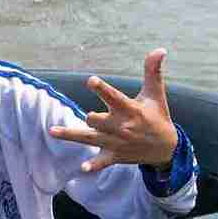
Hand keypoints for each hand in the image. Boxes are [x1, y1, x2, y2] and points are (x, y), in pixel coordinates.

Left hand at [49, 48, 177, 173]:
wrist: (166, 149)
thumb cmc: (157, 117)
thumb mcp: (155, 94)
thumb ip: (153, 71)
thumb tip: (160, 49)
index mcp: (131, 110)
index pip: (114, 98)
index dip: (102, 89)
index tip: (90, 81)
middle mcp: (121, 127)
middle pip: (95, 119)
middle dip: (92, 116)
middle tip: (94, 116)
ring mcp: (116, 143)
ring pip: (89, 138)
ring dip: (70, 135)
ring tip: (51, 131)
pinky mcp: (114, 156)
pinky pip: (101, 162)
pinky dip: (93, 166)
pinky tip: (82, 169)